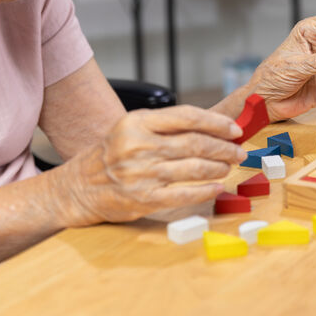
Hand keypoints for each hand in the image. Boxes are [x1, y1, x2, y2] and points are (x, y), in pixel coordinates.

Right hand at [57, 106, 246, 225]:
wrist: (77, 187)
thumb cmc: (111, 155)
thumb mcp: (132, 129)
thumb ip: (166, 126)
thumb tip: (212, 128)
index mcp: (137, 122)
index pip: (187, 117)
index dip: (216, 123)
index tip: (234, 129)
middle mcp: (139, 146)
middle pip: (196, 143)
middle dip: (224, 148)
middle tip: (238, 151)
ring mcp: (141, 174)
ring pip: (194, 168)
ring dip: (218, 167)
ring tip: (228, 167)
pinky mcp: (143, 198)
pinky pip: (184, 193)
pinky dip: (206, 190)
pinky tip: (217, 187)